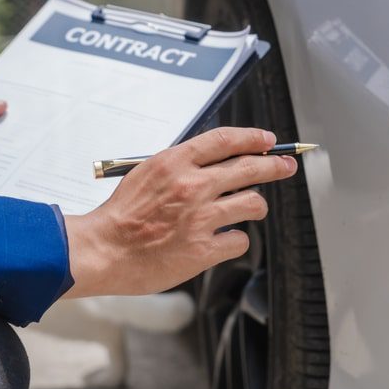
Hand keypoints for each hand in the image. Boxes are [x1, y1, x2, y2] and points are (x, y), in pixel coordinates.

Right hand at [62, 127, 296, 297]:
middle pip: (250, 167)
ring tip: (251, 208)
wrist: (103, 250)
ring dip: (256, 205)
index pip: (226, 140)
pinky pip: (239, 239)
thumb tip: (215, 164)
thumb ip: (179, 167)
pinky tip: (224, 239)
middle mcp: (192, 186)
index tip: (268, 140)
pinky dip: (235, 239)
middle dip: (275, 165)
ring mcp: (200, 218)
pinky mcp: (203, 249)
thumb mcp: (145, 174)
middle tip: (285, 166)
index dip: (253, 138)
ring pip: (253, 203)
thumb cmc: (120, 216)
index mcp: (174, 163)